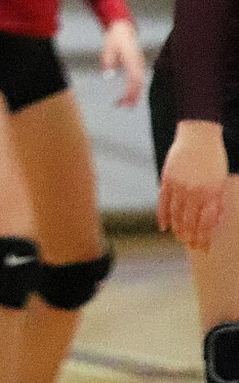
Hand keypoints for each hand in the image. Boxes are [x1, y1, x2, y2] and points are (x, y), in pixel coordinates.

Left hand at [100, 19, 146, 106]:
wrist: (123, 28)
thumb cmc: (115, 38)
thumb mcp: (108, 48)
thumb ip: (108, 62)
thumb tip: (107, 76)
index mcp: (132, 60)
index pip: (133, 81)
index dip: (129, 93)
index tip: (122, 101)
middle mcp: (139, 64)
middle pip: (139, 85)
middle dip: (132, 97)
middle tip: (121, 106)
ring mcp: (140, 64)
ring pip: (140, 84)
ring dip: (134, 95)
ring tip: (123, 104)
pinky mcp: (139, 65)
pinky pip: (139, 80)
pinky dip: (135, 89)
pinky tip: (127, 95)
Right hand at [158, 121, 229, 249]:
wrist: (199, 135)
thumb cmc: (214, 159)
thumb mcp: (220, 182)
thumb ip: (216, 203)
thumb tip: (213, 223)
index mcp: (210, 194)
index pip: (205, 224)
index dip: (203, 238)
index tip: (202, 247)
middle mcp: (194, 192)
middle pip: (189, 222)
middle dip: (189, 237)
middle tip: (190, 245)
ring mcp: (179, 186)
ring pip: (175, 214)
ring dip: (177, 229)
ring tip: (179, 237)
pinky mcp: (168, 178)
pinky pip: (163, 201)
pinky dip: (162, 215)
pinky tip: (163, 226)